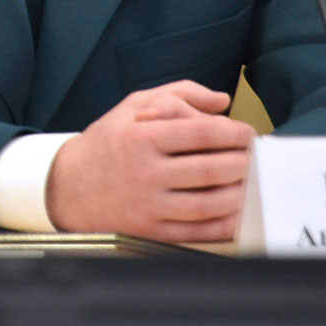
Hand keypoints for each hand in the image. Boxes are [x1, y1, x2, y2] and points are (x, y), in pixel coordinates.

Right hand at [45, 80, 255, 242]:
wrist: (68, 187)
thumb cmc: (107, 142)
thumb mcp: (133, 106)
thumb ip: (178, 94)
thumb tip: (222, 101)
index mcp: (141, 136)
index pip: (201, 133)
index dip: (233, 133)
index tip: (248, 134)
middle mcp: (145, 171)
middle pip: (209, 169)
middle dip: (242, 163)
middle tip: (257, 157)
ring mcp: (148, 204)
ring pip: (207, 203)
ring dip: (238, 193)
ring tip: (253, 182)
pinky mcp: (150, 230)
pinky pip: (196, 231)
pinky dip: (222, 224)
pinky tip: (237, 212)